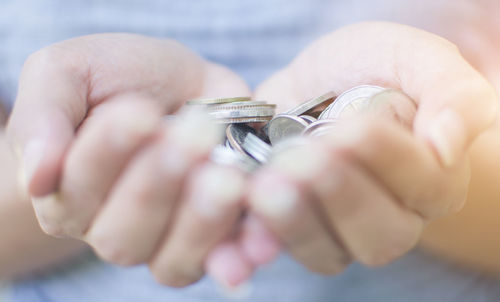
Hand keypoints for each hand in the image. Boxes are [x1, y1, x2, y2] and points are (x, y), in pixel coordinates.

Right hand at [7, 33, 249, 286]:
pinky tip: (255, 239)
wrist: (174, 83)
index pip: (77, 186)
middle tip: (193, 137)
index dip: (109, 152)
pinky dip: (236, 252)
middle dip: (158, 183)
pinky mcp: (207, 239)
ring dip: (198, 220)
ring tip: (224, 177)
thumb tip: (36, 179)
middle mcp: (107, 226)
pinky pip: (216, 261)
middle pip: (123, 232)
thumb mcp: (69, 72)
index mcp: (66, 189)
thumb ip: (45, 117)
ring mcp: (159, 240)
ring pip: (170, 258)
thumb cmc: (117, 77)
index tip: (140, 112)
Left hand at [207, 21, 496, 284]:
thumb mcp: (414, 58)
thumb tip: (447, 146)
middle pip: (380, 234)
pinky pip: (281, 248)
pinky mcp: (294, 227)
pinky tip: (248, 200)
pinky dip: (260, 232)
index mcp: (431, 176)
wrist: (318, 82)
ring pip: (328, 252)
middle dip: (340, 196)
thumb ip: (450, 93)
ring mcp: (339, 228)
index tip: (351, 128)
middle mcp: (391, 215)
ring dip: (297, 220)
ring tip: (270, 182)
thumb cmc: (370, 68)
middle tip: (306, 158)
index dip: (386, 159)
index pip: (423, 184)